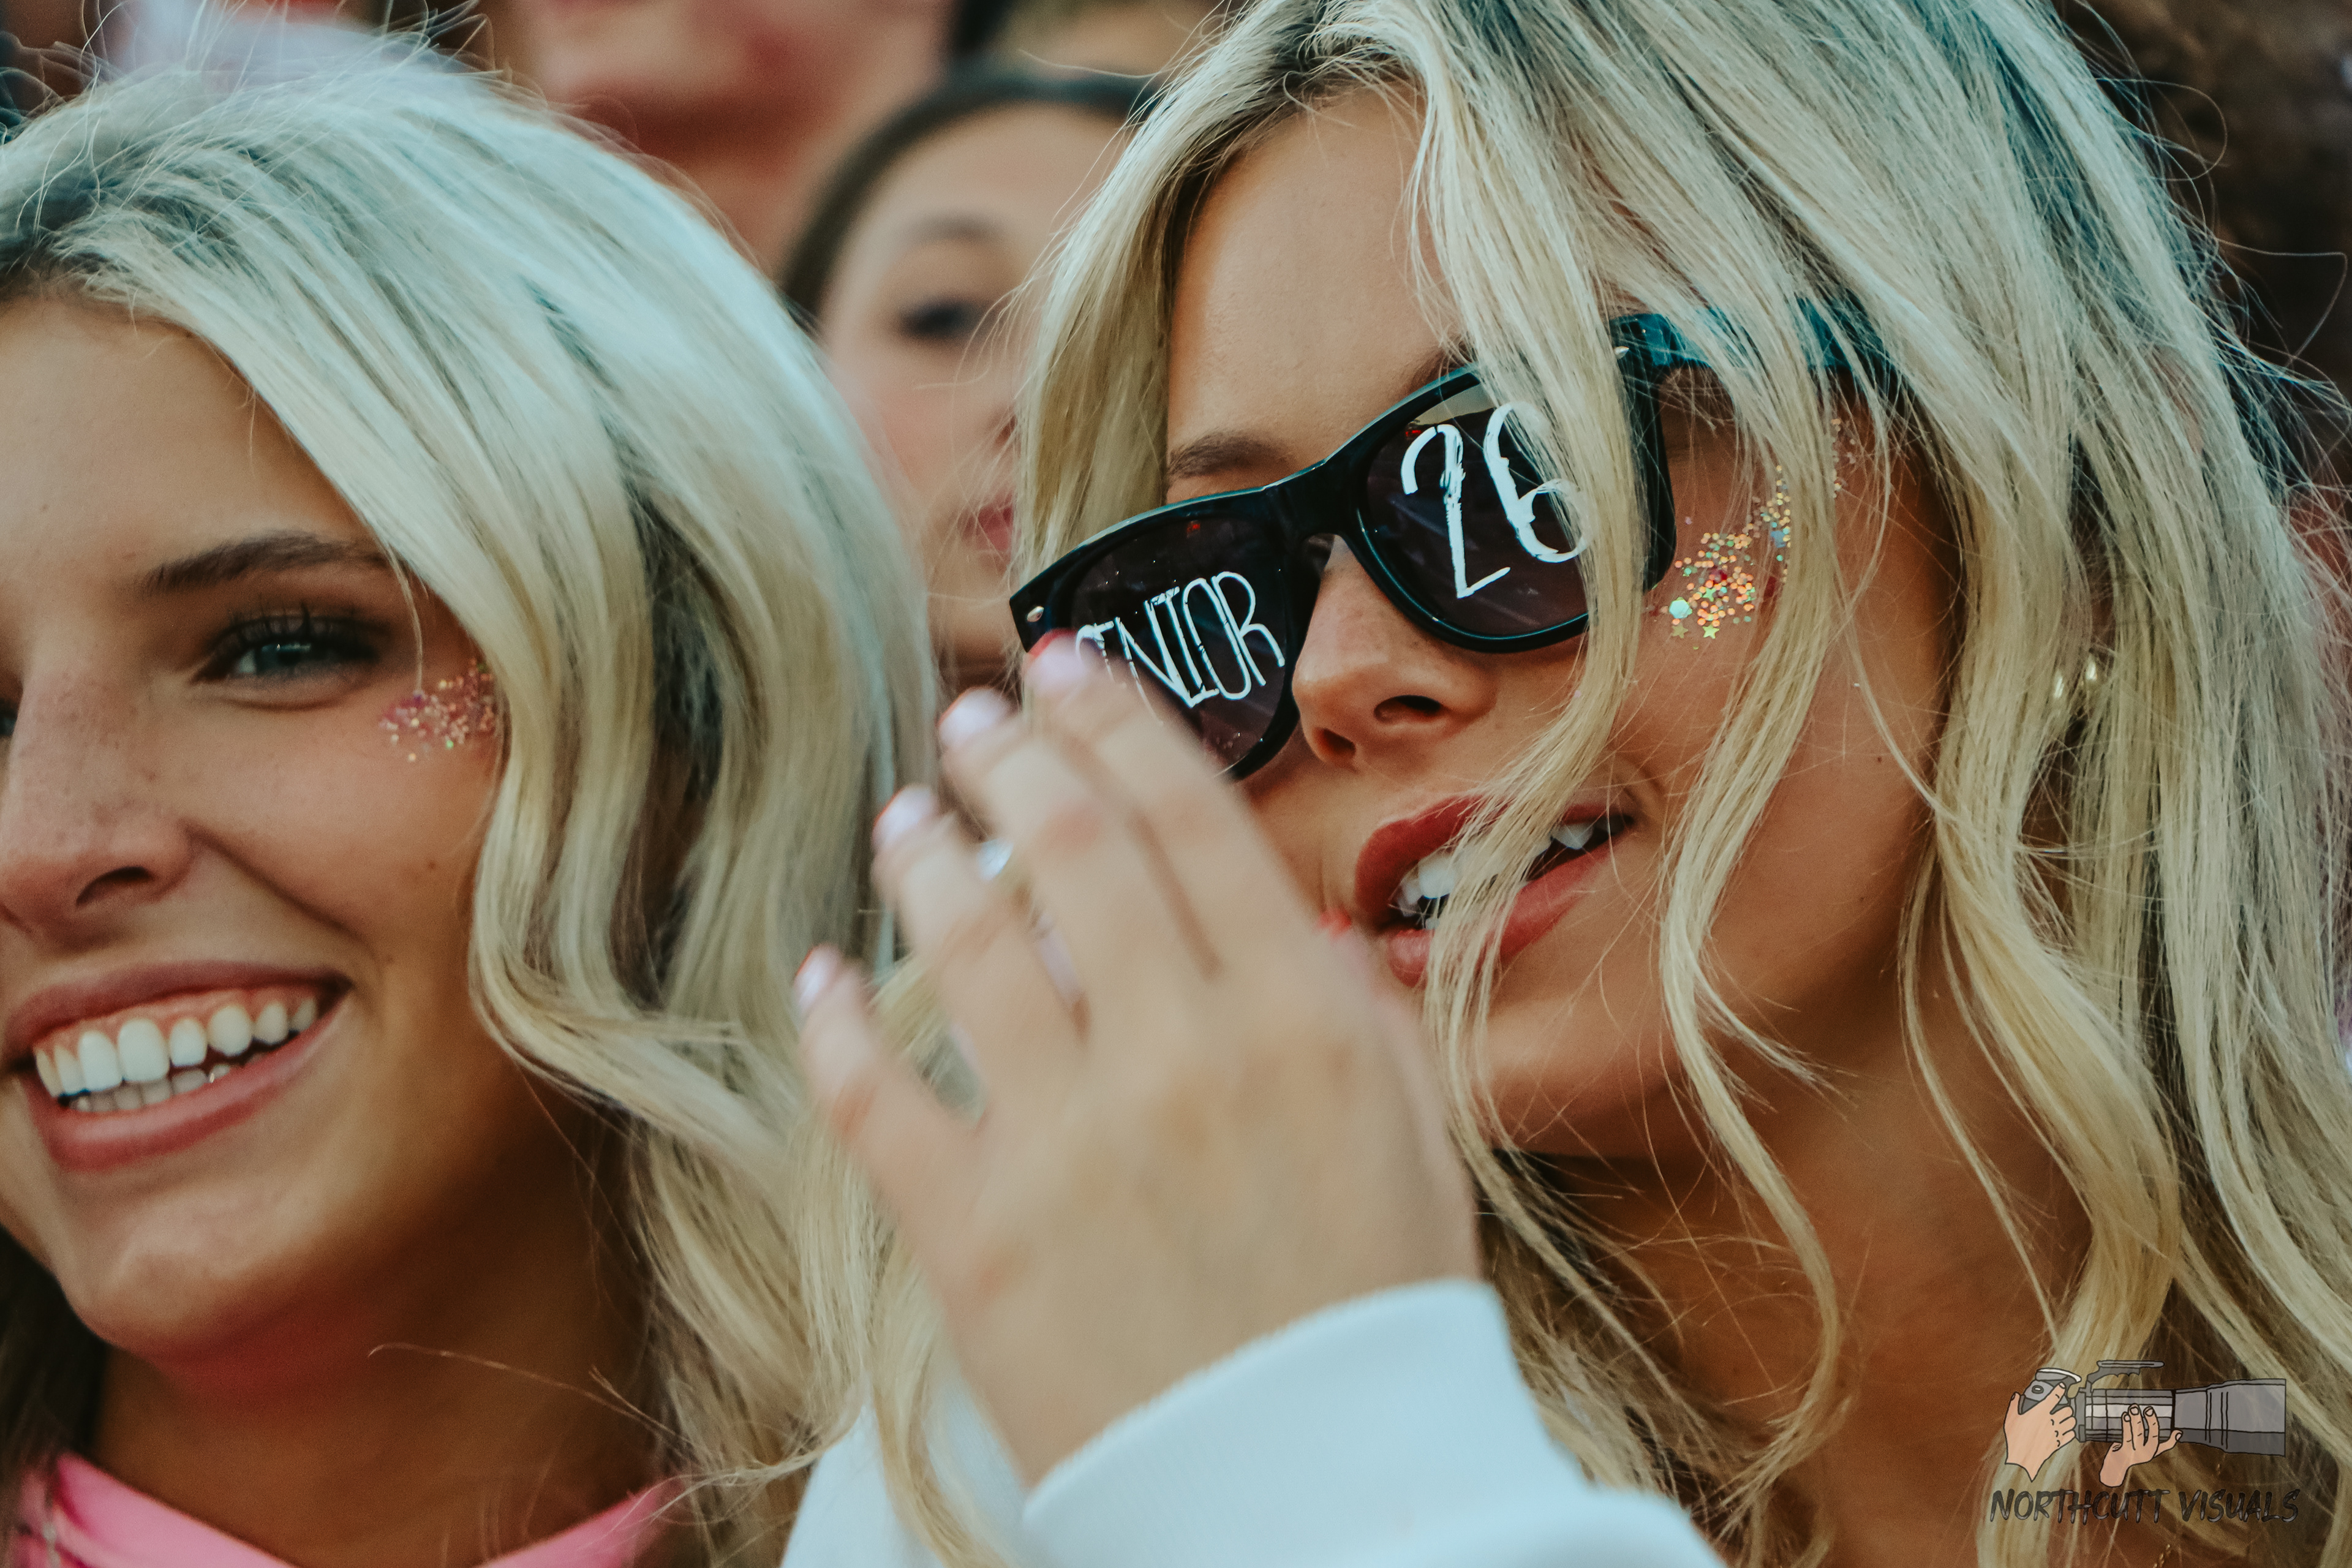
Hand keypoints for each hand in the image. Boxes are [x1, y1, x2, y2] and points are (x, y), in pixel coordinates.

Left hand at [796, 637, 1479, 1482]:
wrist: (1310, 1496)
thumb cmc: (1368, 1315)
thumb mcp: (1411, 1140)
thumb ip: (1350, 1010)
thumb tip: (1275, 911)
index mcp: (1298, 1021)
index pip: (1189, 819)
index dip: (1118, 721)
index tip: (1071, 667)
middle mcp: (1180, 1056)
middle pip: (1071, 850)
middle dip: (1014, 756)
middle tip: (977, 716)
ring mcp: (1068, 1143)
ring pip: (966, 945)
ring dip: (923, 858)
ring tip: (908, 816)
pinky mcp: (973, 1236)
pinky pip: (877, 1098)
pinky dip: (837, 1023)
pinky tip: (821, 975)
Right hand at [2002, 1387, 2074, 1478]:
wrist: (2022, 1457)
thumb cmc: (2016, 1437)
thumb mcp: (2011, 1418)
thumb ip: (2014, 1405)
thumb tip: (2016, 1396)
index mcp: (2040, 1412)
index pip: (2054, 1397)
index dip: (2060, 1389)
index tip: (2062, 1386)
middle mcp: (2051, 1421)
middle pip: (2068, 1410)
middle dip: (2067, 1407)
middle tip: (2064, 1407)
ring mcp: (2056, 1432)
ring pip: (2072, 1422)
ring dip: (2070, 1419)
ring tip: (2067, 1419)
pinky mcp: (2058, 1443)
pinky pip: (2071, 1436)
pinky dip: (2070, 1432)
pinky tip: (2067, 1431)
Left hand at [2098, 1405, 2179, 1486]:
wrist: (2116, 1465)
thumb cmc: (2133, 1453)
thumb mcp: (2149, 1449)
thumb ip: (2163, 1442)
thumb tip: (2179, 1432)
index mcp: (2152, 1452)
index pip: (2166, 1446)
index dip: (2172, 1440)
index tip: (2177, 1431)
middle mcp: (2146, 1454)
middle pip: (2152, 1437)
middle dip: (2151, 1422)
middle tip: (2148, 1409)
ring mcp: (2135, 1454)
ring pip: (2138, 1434)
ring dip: (2136, 1420)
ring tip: (2134, 1408)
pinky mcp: (2124, 1452)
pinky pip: (2126, 1436)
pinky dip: (2126, 1425)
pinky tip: (2125, 1415)